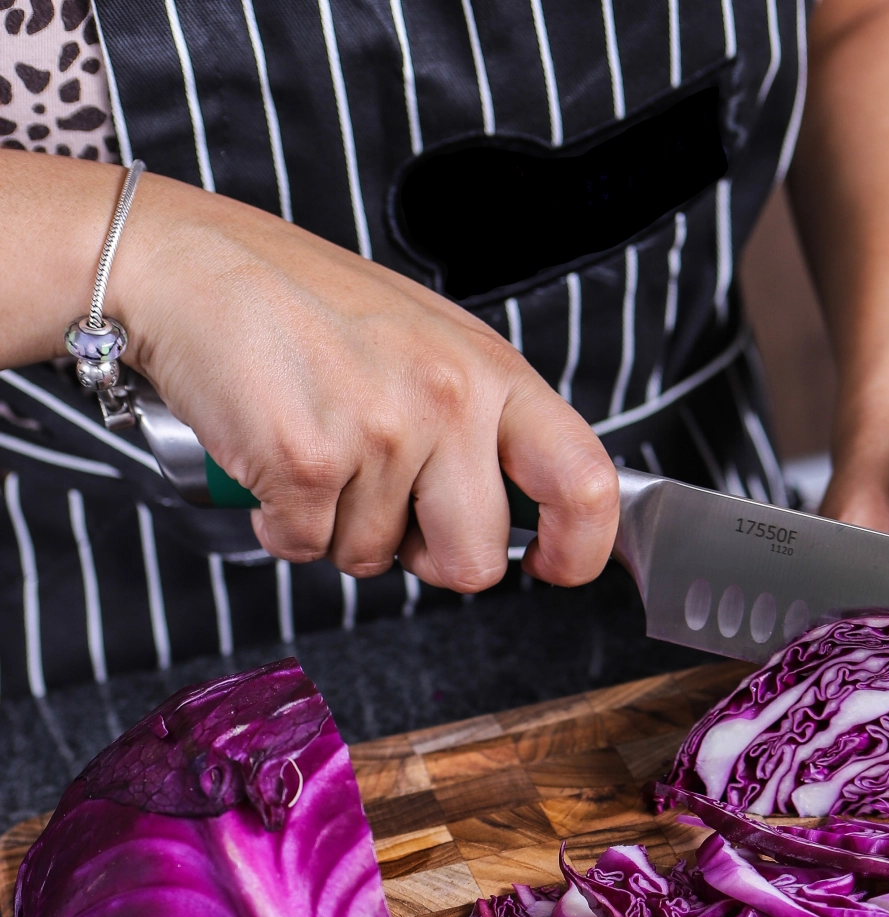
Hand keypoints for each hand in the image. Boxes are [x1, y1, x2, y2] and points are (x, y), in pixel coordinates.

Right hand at [105, 171, 616, 590]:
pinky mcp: (307, 461)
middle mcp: (448, 399)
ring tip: (314, 445)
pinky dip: (281, 522)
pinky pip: (306, 548)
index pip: (584, 482)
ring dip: (337, 526)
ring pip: (375, 560)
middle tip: (387, 505)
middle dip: (426, 558)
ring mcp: (380, 432)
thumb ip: (480, 427)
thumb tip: (515, 522)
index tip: (550, 565)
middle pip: (475, 562)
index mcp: (491, 373)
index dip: (577, 548)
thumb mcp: (426, 345)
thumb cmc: (304, 306)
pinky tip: (271, 456)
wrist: (190, 265)